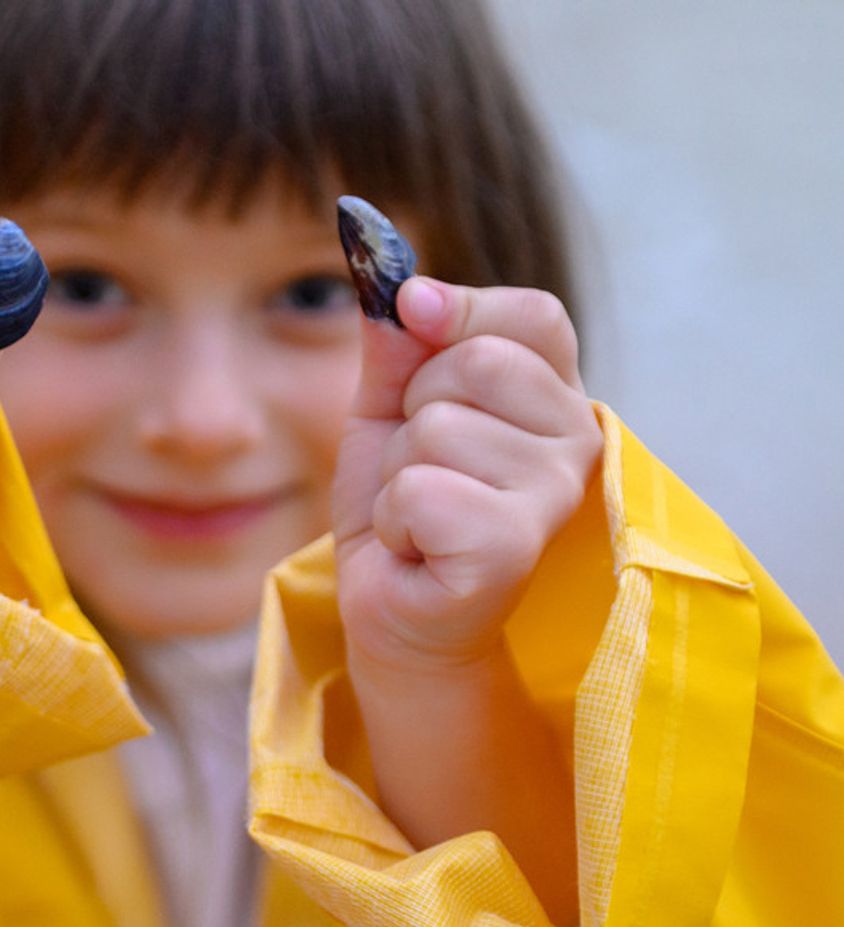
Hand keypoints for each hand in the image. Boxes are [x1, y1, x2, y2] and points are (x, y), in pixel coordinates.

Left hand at [333, 277, 602, 674]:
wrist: (392, 609)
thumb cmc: (403, 511)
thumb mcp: (388, 412)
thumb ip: (398, 345)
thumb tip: (396, 280)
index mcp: (553, 398)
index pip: (532, 316)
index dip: (461, 310)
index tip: (413, 316)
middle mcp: (575, 440)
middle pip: (476, 363)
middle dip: (412, 415)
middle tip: (421, 470)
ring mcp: (552, 495)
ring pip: (437, 429)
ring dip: (398, 477)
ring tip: (419, 516)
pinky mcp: (513, 546)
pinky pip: (421, 490)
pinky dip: (394, 521)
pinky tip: (417, 550)